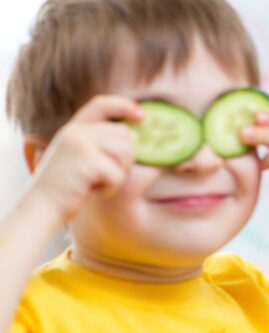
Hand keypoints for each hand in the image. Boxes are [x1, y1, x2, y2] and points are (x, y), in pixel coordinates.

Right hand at [28, 95, 140, 221]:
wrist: (42, 206)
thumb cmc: (67, 187)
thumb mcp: (79, 156)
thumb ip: (99, 142)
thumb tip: (134, 136)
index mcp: (73, 128)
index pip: (101, 104)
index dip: (123, 106)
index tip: (142, 115)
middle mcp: (76, 131)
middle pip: (124, 134)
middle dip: (124, 158)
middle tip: (102, 174)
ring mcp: (80, 143)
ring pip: (125, 152)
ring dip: (118, 173)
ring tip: (96, 181)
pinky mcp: (87, 160)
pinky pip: (118, 173)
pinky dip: (111, 187)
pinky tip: (92, 189)